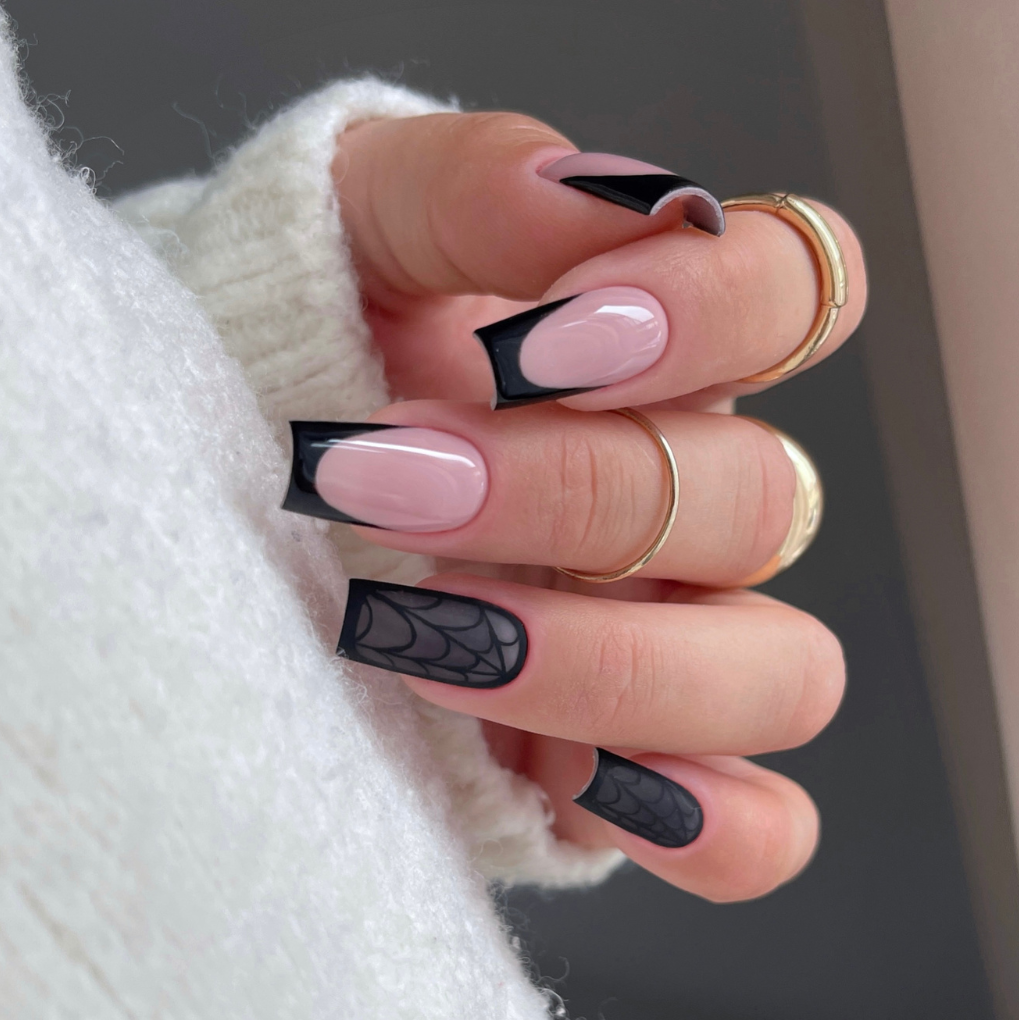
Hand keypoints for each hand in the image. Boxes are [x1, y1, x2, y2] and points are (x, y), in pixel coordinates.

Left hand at [325, 111, 865, 900]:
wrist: (216, 480)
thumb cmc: (296, 340)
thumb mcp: (352, 226)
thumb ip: (474, 187)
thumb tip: (600, 205)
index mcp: (661, 355)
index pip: (802, 294)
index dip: (715, 314)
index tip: (538, 346)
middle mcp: (694, 504)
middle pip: (760, 505)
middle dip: (575, 498)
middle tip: (395, 487)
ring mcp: (677, 646)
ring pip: (780, 675)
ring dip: (611, 663)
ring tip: (424, 638)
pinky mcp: (628, 775)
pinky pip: (753, 832)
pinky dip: (697, 823)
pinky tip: (557, 775)